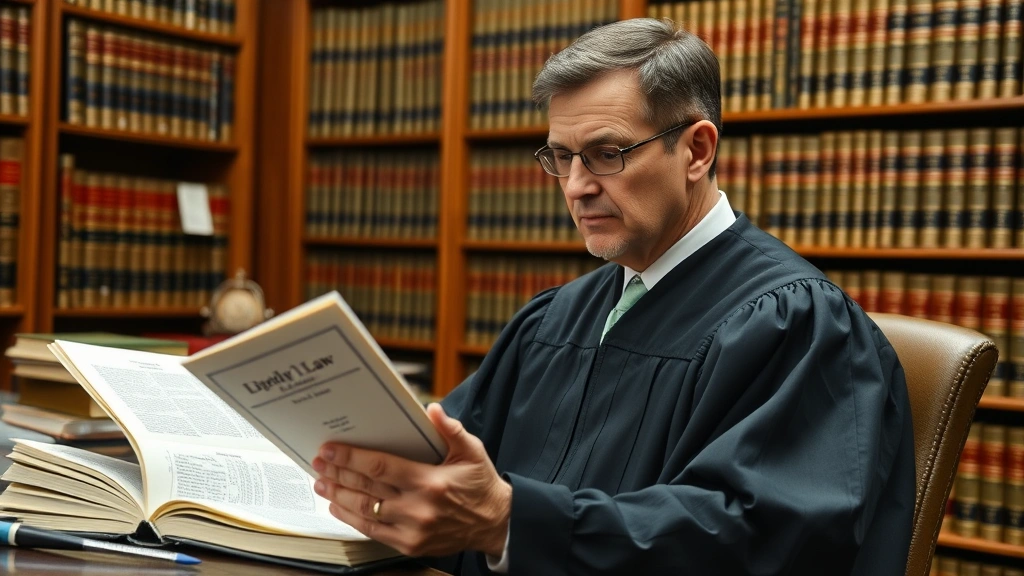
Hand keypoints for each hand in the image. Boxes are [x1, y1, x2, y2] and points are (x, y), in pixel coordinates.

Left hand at [312, 403, 511, 557]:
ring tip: (322, 482)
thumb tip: (432, 409)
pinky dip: (352, 519)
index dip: (351, 458)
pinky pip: (373, 532)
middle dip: (338, 473)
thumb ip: (451, 429)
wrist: (495, 523)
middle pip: (367, 488)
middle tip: (319, 461)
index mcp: (431, 481)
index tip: (331, 449)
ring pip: (365, 511)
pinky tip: (338, 507)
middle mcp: (418, 507)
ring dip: (339, 496)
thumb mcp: (472, 451)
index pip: (381, 467)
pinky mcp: (410, 545)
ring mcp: (412, 530)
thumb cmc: (481, 485)